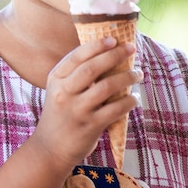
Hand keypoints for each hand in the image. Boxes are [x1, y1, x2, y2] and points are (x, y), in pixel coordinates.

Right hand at [30, 37, 141, 171]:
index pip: (77, 56)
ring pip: (106, 87)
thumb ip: (75, 74)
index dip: (96, 45)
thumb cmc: (60, 114)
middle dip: (114, 55)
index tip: (113, 39)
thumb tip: (107, 54)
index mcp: (56, 79)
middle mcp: (64, 92)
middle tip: (131, 48)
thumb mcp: (58, 90)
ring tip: (138, 73)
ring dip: (127, 77)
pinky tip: (135, 97)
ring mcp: (77, 110)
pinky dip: (129, 101)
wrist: (49, 149)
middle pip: (92, 68)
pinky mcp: (90, 126)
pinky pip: (115, 109)